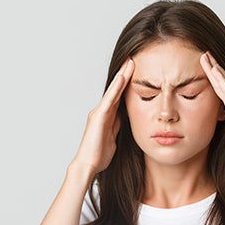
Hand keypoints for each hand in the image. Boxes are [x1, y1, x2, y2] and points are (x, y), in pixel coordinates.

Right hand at [71, 58, 133, 173]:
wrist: (88, 164)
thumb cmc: (99, 154)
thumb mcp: (114, 137)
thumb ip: (118, 126)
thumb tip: (126, 119)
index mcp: (107, 116)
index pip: (119, 96)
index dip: (127, 84)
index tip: (137, 72)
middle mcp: (102, 111)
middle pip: (116, 90)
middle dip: (125, 74)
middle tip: (133, 59)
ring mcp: (99, 112)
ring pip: (113, 91)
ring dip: (122, 76)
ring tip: (130, 62)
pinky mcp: (98, 117)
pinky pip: (109, 99)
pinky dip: (116, 88)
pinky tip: (123, 77)